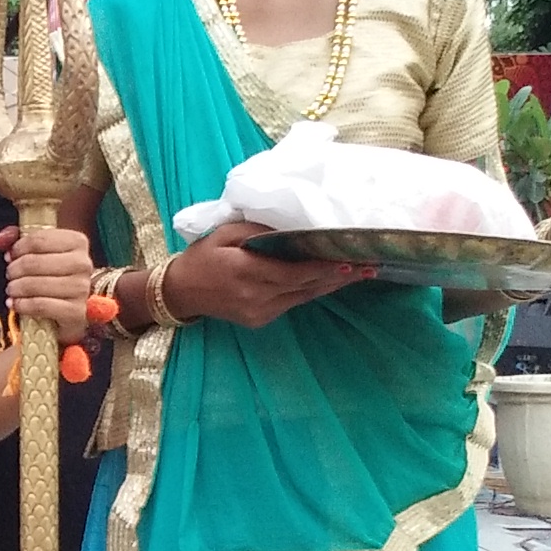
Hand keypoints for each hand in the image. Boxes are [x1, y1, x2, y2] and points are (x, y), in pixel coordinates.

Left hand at [0, 223, 94, 341]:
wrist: (70, 309)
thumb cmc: (53, 276)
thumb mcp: (38, 251)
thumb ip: (17, 238)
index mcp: (77, 242)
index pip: (38, 240)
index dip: (17, 249)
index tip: (10, 256)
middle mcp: (83, 263)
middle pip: (34, 262)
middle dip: (14, 270)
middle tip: (9, 275)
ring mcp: (81, 288)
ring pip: (36, 284)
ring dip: (16, 288)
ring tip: (11, 289)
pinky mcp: (76, 311)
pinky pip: (41, 306)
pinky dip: (23, 305)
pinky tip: (15, 304)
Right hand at [164, 219, 370, 329]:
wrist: (180, 292)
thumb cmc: (202, 256)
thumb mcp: (225, 234)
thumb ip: (257, 232)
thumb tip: (292, 230)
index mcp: (246, 273)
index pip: (294, 272)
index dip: (323, 268)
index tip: (349, 261)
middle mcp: (257, 297)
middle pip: (307, 286)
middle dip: (339, 276)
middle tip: (370, 265)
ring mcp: (260, 312)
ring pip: (304, 297)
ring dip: (332, 285)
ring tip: (361, 273)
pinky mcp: (261, 320)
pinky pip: (292, 302)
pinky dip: (313, 290)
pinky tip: (331, 280)